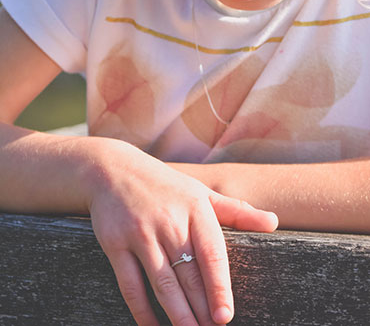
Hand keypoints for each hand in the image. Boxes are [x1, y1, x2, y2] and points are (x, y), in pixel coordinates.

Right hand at [88, 141, 277, 324]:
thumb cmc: (165, 185)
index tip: (225, 316)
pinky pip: (130, 284)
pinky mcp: (115, 244)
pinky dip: (142, 310)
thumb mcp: (201, 192)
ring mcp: (140, 234)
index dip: (220, 287)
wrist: (114, 171)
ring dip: (177, 315)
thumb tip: (273, 222)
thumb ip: (237, 210)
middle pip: (188, 275)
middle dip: (201, 309)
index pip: (212, 254)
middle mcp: (168, 222)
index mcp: (195, 209)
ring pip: (163, 284)